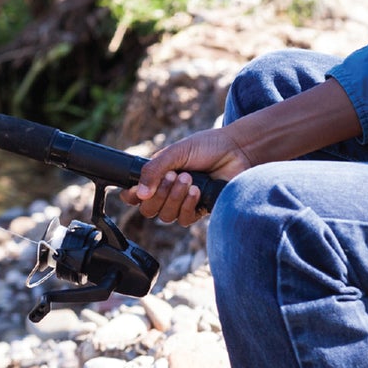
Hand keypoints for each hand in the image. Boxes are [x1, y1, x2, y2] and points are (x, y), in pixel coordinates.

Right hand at [130, 127, 252, 226]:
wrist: (236, 151)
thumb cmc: (207, 147)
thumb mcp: (175, 152)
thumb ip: (154, 170)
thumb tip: (139, 194)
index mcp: (157, 176)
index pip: (134, 195)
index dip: (132, 196)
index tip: (137, 191)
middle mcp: (167, 192)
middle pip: (148, 210)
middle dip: (159, 194)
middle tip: (173, 176)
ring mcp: (183, 203)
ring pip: (166, 216)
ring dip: (175, 198)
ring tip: (189, 179)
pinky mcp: (199, 210)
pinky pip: (185, 219)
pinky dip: (188, 205)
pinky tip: (197, 191)